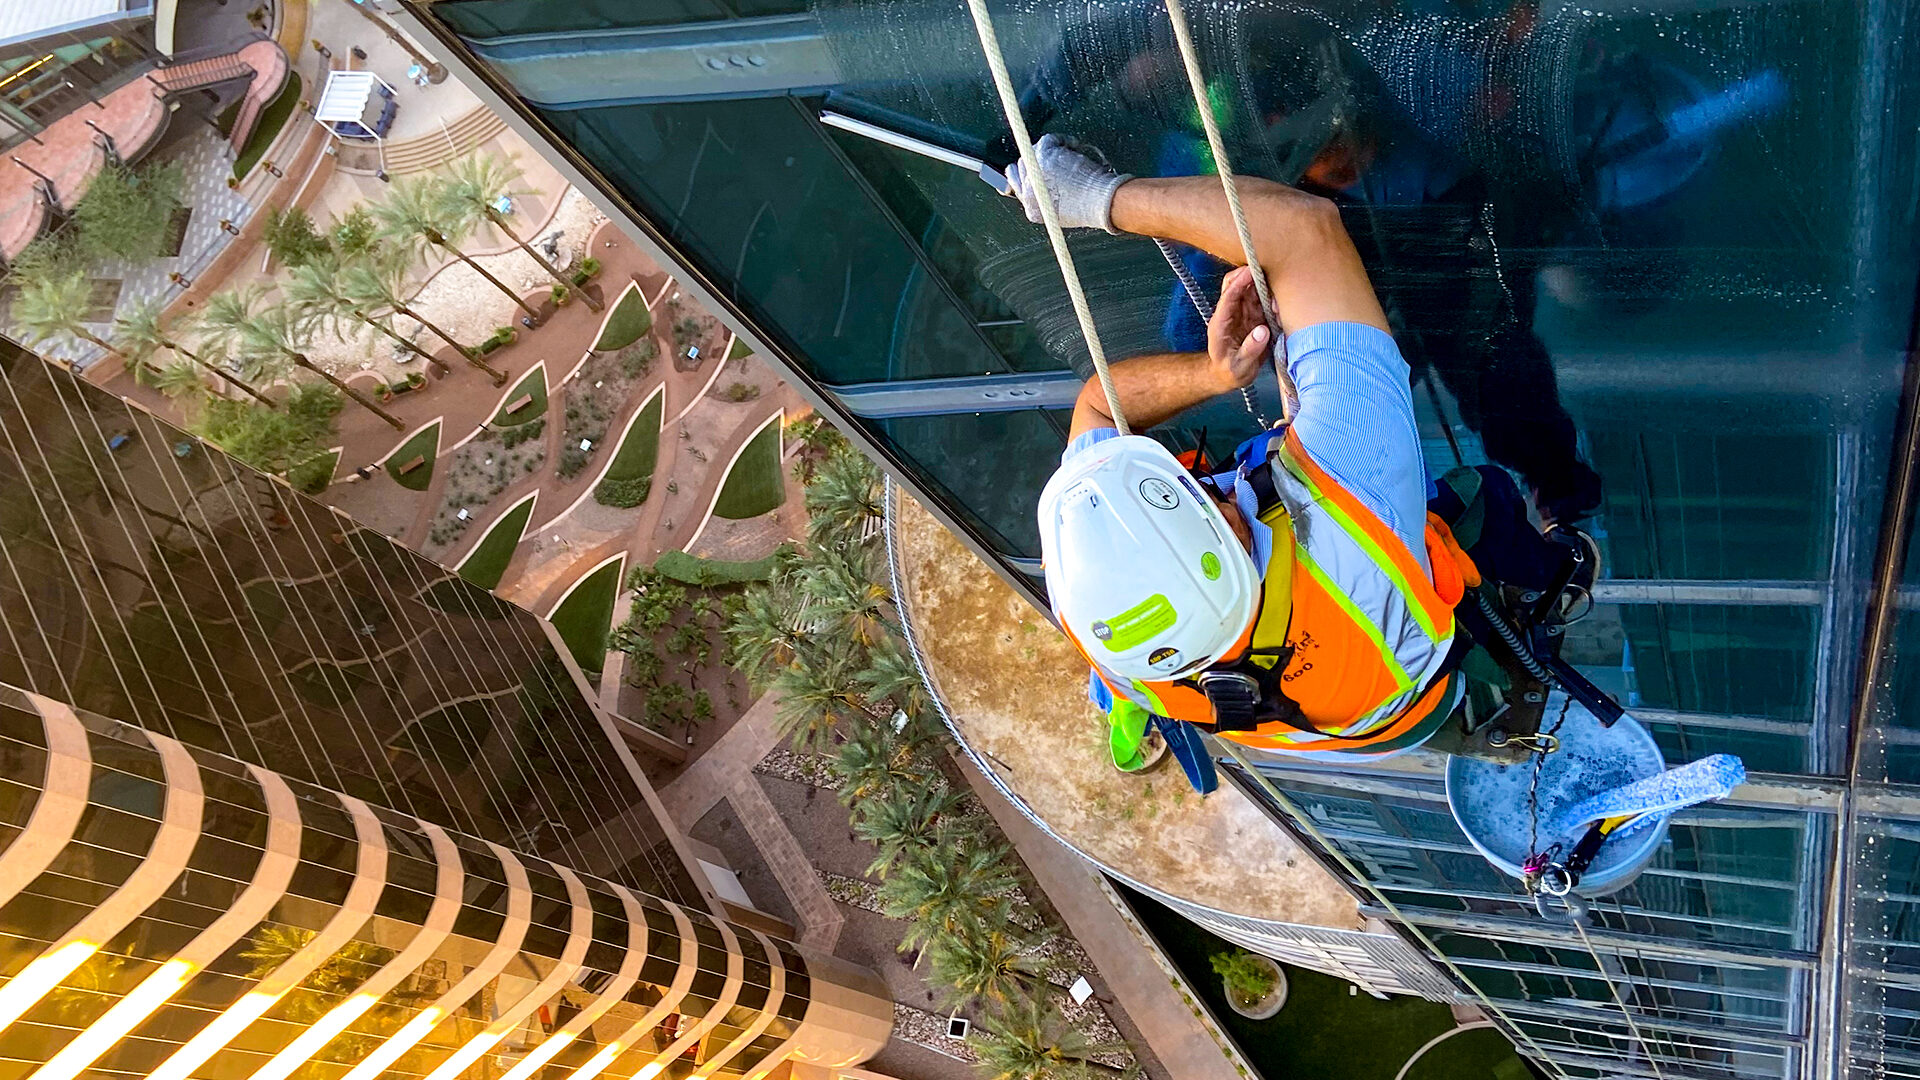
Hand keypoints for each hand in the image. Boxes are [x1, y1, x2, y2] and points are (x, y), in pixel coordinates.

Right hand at [1003, 134, 1132, 233]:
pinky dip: (1062, 140)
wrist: (1099, 202)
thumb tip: (1050, 180)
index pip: (1016, 186)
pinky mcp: (1043, 157)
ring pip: (1034, 151)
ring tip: (1070, 154)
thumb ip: (1050, 198)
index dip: (1023, 173)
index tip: (1032, 166)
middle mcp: (1028, 193)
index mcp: (1033, 210)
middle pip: (1022, 166)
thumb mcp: (1065, 211)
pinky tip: (1074, 145)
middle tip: (1054, 154)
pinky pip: (1047, 140)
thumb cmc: (1091, 208)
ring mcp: (1034, 174)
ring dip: (1052, 149)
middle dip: (1037, 158)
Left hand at [1207, 266, 1272, 391]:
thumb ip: (1250, 349)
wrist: (1229, 375)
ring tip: (1276, 302)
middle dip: (1250, 275)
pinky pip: (1263, 302)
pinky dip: (1271, 300)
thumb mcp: (1238, 366)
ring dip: (1264, 288)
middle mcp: (1231, 313)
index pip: (1228, 296)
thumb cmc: (1230, 370)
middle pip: (1236, 285)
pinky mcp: (1255, 317)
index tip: (1251, 272)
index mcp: (1221, 322)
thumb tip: (1263, 331)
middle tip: (1267, 272)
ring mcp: (1244, 313)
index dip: (1239, 283)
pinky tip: (1278, 309)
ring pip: (1251, 291)